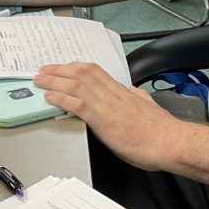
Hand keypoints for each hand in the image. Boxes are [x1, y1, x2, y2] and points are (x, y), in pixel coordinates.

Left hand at [33, 62, 181, 170]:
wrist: (169, 142)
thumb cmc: (161, 131)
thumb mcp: (148, 106)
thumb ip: (138, 98)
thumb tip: (134, 93)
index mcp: (122, 91)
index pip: (94, 71)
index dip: (75, 67)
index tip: (63, 67)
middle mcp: (112, 94)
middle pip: (81, 73)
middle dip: (59, 70)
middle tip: (43, 70)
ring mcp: (106, 105)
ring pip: (75, 84)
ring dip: (54, 81)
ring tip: (39, 80)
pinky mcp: (103, 120)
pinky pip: (77, 104)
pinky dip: (61, 99)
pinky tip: (50, 97)